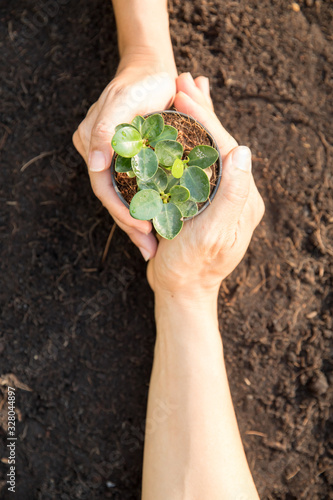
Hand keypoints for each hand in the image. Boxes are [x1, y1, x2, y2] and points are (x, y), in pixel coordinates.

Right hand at [73, 52, 176, 260]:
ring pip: (124, 199)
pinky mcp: (130, 164)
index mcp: (93, 145)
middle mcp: (100, 157)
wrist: (153, 74)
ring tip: (154, 248)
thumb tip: (95, 164)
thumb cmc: (142, 83)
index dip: (122, 210)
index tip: (144, 227)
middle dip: (131, 225)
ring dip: (138, 224)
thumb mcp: (124, 100)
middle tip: (151, 249)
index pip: (104, 187)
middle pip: (113, 199)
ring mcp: (114, 162)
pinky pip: (134, 192)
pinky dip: (146, 209)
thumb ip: (105, 128)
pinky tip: (157, 229)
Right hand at [147, 73, 264, 299]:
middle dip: (201, 110)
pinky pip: (196, 162)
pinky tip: (178, 126)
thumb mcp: (215, 234)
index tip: (184, 90)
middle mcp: (235, 191)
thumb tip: (243, 150)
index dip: (205, 117)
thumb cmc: (194, 266)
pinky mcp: (204, 199)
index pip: (224, 146)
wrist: (182, 289)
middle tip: (183, 78)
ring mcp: (219, 195)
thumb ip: (233, 194)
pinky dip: (187, 140)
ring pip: (206, 148)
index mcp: (243, 197)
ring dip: (195, 119)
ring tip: (182, 91)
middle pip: (217, 142)